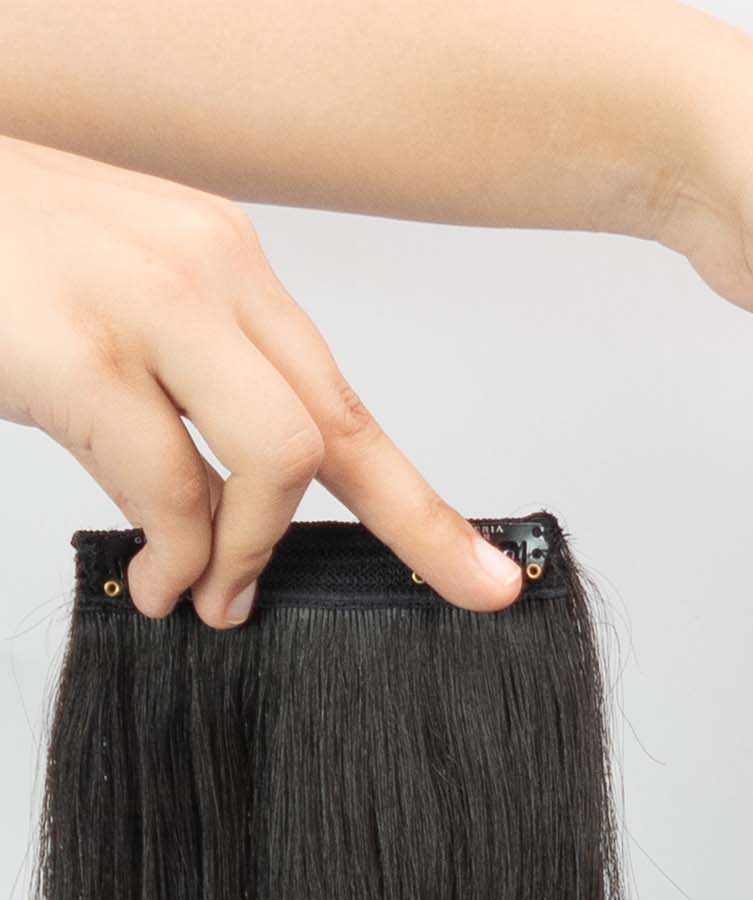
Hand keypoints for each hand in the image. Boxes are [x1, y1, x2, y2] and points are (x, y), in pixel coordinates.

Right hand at [0, 136, 522, 624]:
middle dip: (413, 528)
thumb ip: (189, 397)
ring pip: (280, 459)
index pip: (342, 396)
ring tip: (208, 596)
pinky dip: (180, 556)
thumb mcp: (113, 315)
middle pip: (341, 429)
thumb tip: (235, 521)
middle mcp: (206, 270)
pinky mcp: (78, 353)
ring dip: (250, 552)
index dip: (422, 501)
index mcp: (224, 263)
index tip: (489, 574)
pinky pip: (173, 487)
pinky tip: (159, 582)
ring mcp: (145, 303)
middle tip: (449, 597)